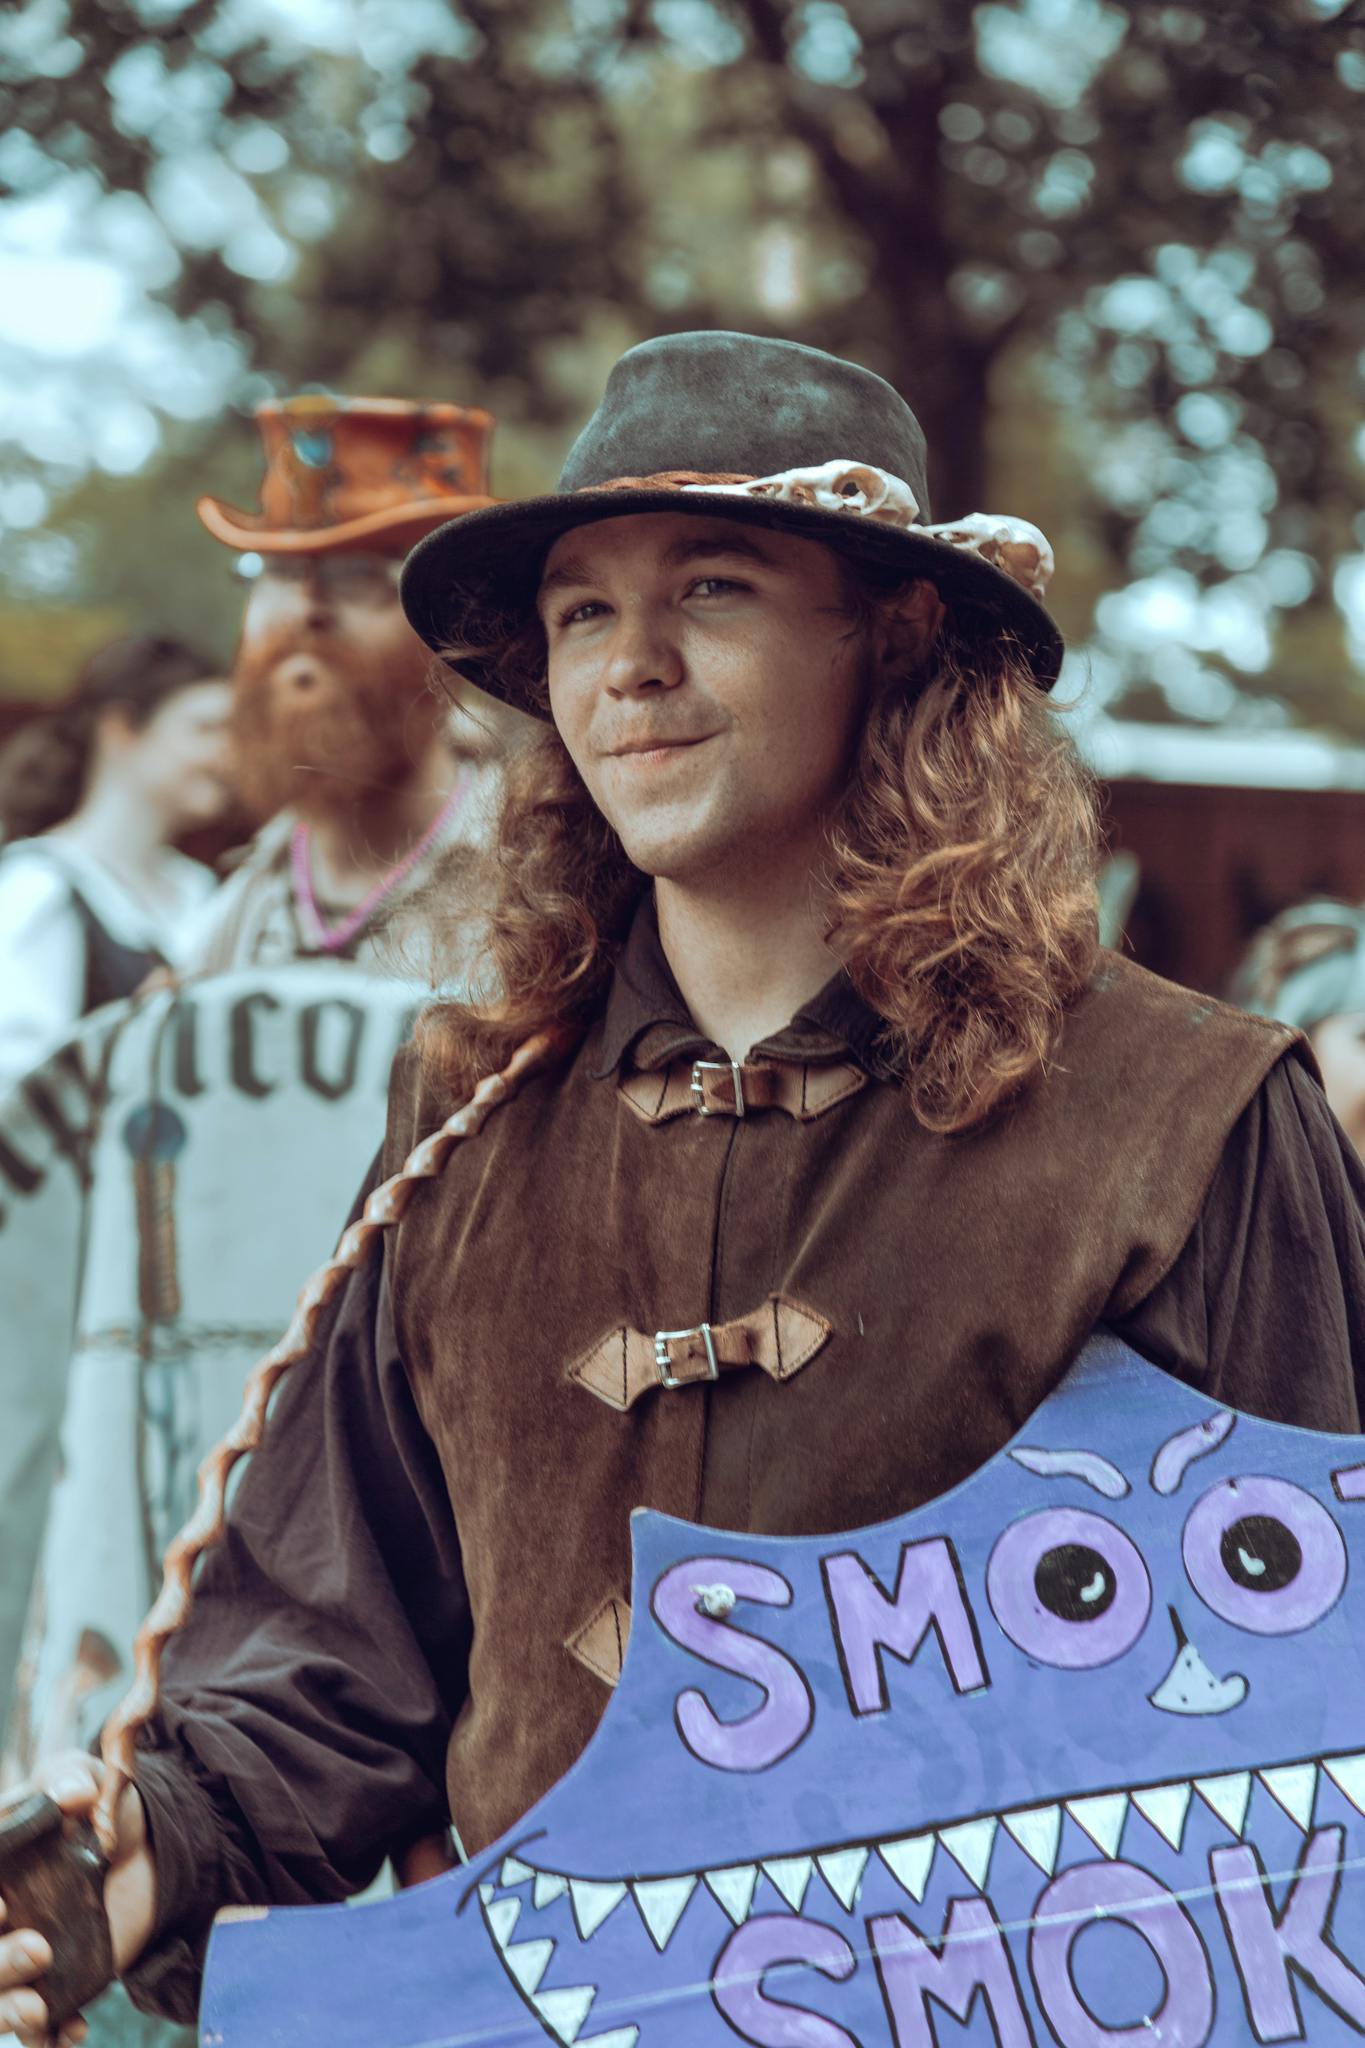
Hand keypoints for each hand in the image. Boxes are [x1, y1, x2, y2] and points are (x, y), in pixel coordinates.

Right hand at [0, 1754, 154, 2046]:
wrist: (149, 1843)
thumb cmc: (102, 1806)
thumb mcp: (87, 1779)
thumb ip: (72, 1778)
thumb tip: (73, 1795)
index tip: (3, 1903)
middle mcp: (0, 1914)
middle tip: (38, 1949)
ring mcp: (21, 1952)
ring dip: (7, 2011)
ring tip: (40, 2011)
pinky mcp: (52, 1984)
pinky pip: (36, 2028)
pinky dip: (47, 2037)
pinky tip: (70, 2031)